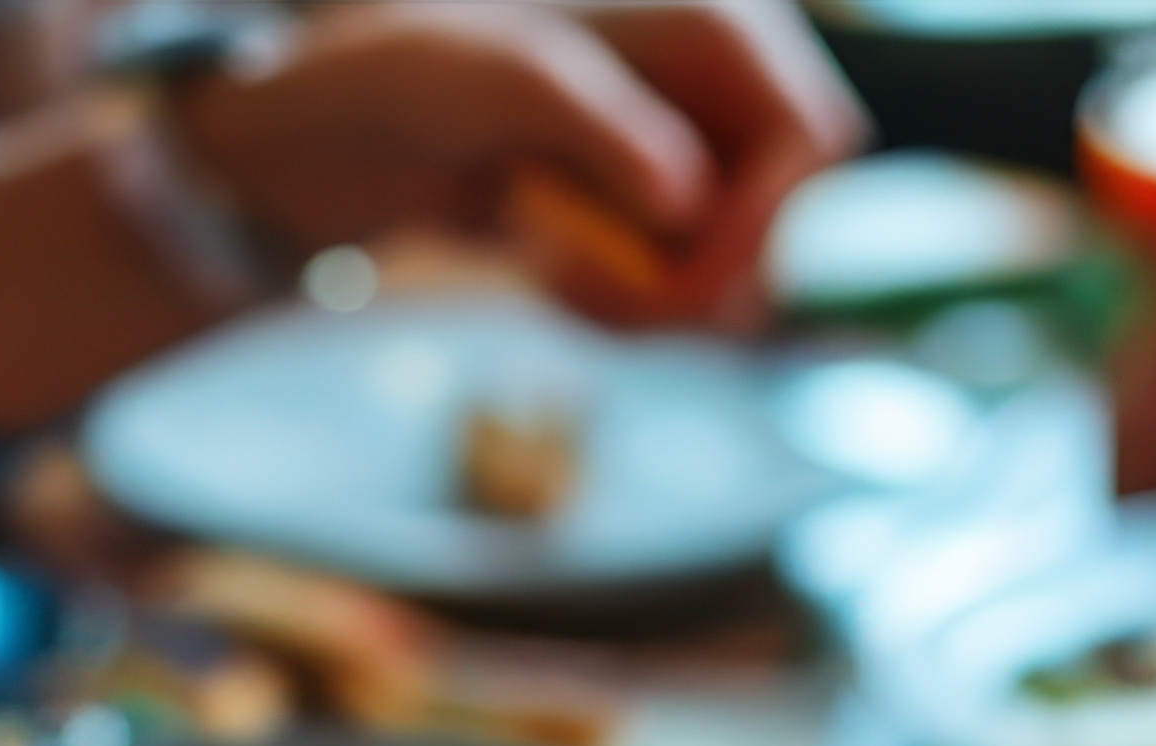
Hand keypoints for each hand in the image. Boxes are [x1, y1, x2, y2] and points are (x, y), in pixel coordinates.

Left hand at [179, 0, 864, 326]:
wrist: (340, 126)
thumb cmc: (411, 64)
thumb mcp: (496, 79)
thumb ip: (595, 125)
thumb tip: (683, 197)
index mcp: (716, 24)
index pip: (814, 139)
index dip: (771, 221)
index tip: (687, 281)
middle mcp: (721, 89)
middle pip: (789, 218)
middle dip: (703, 276)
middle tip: (586, 283)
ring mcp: (691, 158)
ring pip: (739, 270)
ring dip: (652, 298)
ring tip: (552, 264)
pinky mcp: (652, 221)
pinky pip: (684, 294)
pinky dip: (627, 307)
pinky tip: (554, 272)